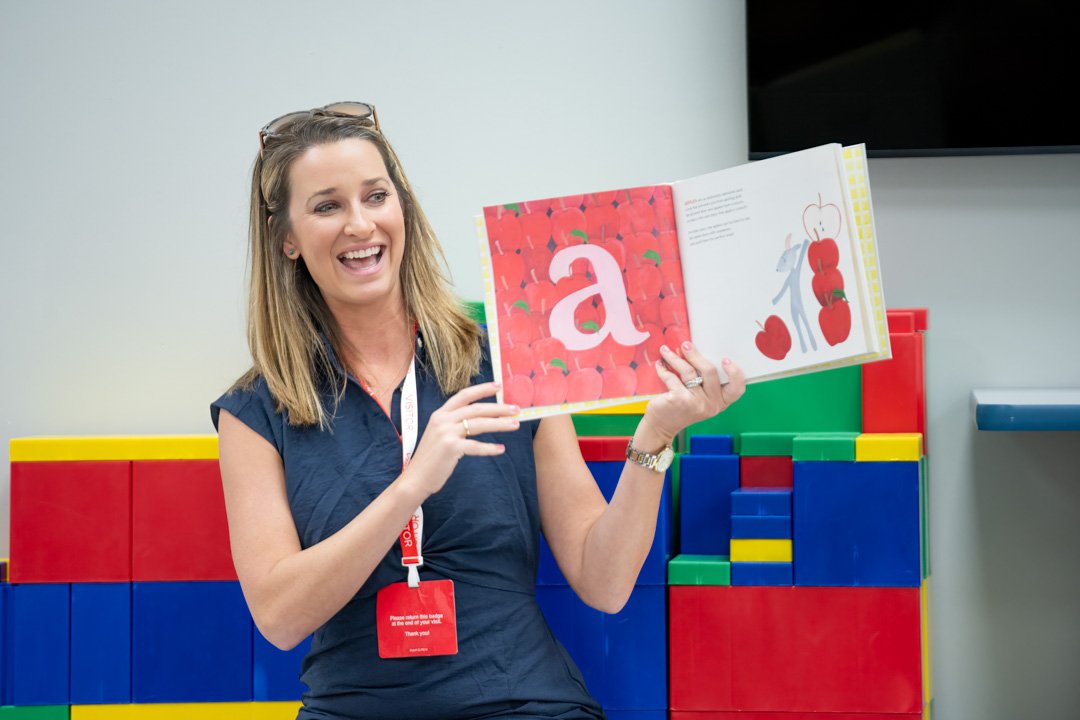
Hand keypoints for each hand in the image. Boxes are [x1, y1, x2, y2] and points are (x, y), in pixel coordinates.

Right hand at [400, 382, 519, 498]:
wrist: (416, 478)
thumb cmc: (432, 457)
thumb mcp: (439, 434)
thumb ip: (454, 423)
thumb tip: (480, 418)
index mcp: (440, 414)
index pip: (464, 395)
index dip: (482, 389)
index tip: (499, 386)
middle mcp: (442, 420)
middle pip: (476, 409)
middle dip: (498, 408)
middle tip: (516, 409)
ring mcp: (446, 433)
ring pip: (479, 424)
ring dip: (499, 424)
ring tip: (514, 425)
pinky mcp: (450, 448)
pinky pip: (475, 446)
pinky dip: (490, 448)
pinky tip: (501, 449)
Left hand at [634, 342, 745, 449]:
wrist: (662, 426)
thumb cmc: (680, 408)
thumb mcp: (699, 398)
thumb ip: (703, 381)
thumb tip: (693, 352)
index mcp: (721, 402)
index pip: (737, 389)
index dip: (735, 373)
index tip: (725, 359)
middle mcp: (712, 404)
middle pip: (710, 372)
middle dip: (696, 355)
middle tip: (685, 345)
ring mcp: (696, 403)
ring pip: (689, 371)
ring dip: (675, 358)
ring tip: (666, 351)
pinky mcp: (680, 400)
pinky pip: (672, 377)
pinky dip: (664, 369)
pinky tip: (660, 365)